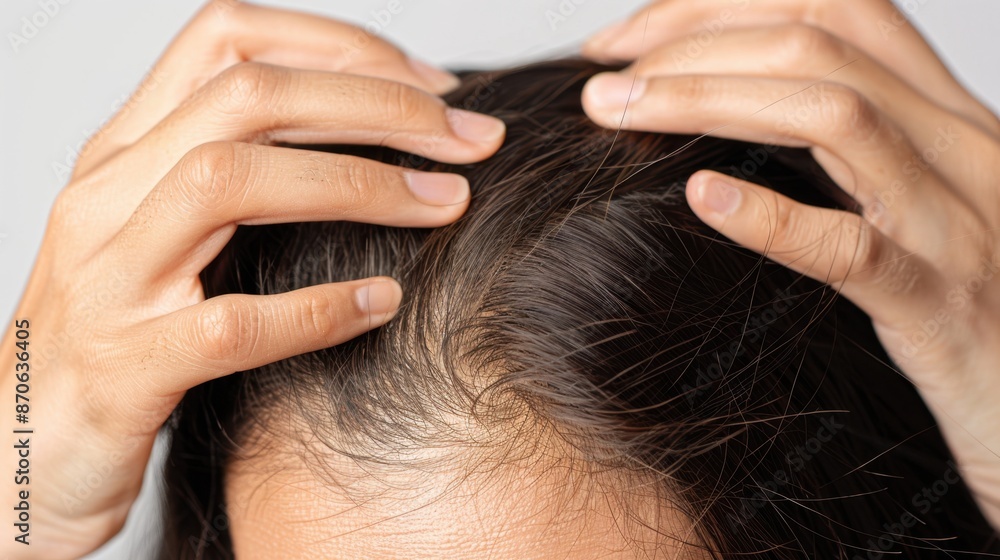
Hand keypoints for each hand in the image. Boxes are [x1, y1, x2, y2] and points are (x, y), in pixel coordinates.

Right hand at [0, 2, 503, 557]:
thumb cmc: (120, 331)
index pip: (227, 42)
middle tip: (469, 138)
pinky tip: (382, 304)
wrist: (20, 446)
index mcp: (123, 151)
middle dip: (378, 105)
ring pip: (229, 182)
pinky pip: (232, 322)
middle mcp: (107, 195)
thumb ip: (237, 175)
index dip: (341, 47)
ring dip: (359, 183)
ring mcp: (108, 278)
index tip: (432, 83)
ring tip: (445, 203)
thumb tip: (371, 138)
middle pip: (248, 99)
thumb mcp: (162, 231)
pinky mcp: (125, 365)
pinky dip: (317, 309)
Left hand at [581, 0, 999, 527]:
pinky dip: (771, 215)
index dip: (717, 5)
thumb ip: (846, 159)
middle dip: (692, 44)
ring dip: (706, 98)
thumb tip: (722, 129)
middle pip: (818, 44)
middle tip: (602, 83)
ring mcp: (957, 224)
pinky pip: (853, 248)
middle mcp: (961, 147)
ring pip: (835, 116)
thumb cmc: (970, 311)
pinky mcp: (943, 306)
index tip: (626, 41)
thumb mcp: (916, 208)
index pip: (834, 8)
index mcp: (947, 118)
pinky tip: (700, 197)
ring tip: (618, 114)